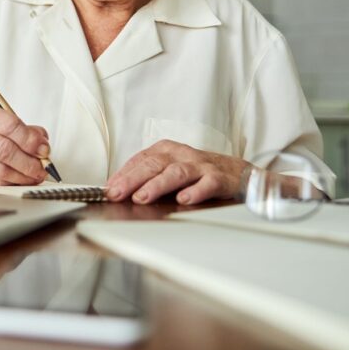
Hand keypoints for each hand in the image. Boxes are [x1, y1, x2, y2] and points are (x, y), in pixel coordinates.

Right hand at [0, 107, 48, 185]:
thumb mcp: (10, 122)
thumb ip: (29, 132)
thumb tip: (43, 148)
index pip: (10, 126)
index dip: (30, 140)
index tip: (44, 149)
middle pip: (4, 150)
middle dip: (28, 162)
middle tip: (42, 166)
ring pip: (0, 170)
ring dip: (23, 176)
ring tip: (35, 175)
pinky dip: (13, 184)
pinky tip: (22, 180)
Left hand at [105, 140, 251, 205]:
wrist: (239, 174)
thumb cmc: (199, 173)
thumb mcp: (171, 169)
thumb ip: (147, 177)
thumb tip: (118, 190)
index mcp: (167, 150)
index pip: (141, 159)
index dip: (123, 174)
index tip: (108, 189)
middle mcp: (182, 154)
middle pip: (154, 164)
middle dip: (133, 179)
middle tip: (117, 194)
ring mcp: (201, 166)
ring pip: (176, 172)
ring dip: (157, 185)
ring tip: (142, 197)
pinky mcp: (219, 178)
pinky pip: (206, 184)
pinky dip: (194, 191)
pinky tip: (183, 199)